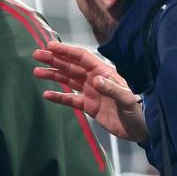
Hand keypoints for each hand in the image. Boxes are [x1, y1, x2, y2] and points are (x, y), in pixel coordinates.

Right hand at [32, 41, 147, 142]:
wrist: (140, 129)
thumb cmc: (137, 111)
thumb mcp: (127, 99)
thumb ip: (112, 88)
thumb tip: (95, 80)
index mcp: (104, 73)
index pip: (82, 58)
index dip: (66, 51)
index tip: (50, 46)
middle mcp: (95, 80)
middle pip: (71, 66)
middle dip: (54, 60)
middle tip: (37, 55)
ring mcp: (91, 93)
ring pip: (68, 80)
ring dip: (53, 75)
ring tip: (36, 72)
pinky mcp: (88, 106)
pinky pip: (70, 99)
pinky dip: (58, 97)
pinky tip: (46, 95)